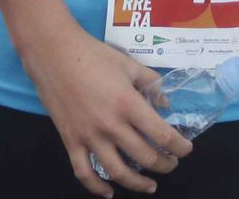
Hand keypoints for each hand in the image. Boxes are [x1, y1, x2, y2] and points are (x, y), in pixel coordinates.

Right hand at [20, 25, 190, 196]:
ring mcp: (89, 136)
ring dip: (137, 183)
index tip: (185, 149)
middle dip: (164, 164)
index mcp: (128, 104)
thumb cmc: (93, 55)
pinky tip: (109, 192)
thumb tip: (165, 102)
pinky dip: (97, 187)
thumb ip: (150, 83)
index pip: (162, 135)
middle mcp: (111, 125)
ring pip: (117, 172)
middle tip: (171, 164)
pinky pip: (84, 172)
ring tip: (150, 186)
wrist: (53, 53)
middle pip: (144, 157)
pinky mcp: (70, 141)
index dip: (179, 147)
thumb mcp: (128, 64)